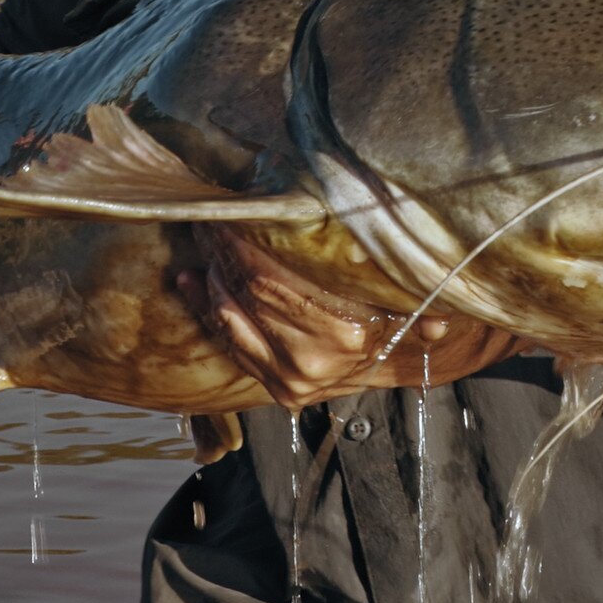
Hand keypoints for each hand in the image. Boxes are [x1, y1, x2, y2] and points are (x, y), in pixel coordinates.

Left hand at [176, 229, 521, 409]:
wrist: (402, 364)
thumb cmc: (404, 314)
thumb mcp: (410, 291)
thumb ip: (404, 280)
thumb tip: (404, 267)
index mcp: (346, 332)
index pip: (271, 280)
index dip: (242, 243)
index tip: (227, 212)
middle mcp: (314, 360)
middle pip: (248, 294)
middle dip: (223, 252)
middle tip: (209, 217)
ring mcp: (293, 380)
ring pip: (233, 319)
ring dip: (211, 277)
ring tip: (203, 241)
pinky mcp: (280, 391)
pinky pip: (232, 346)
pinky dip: (206, 311)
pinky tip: (192, 282)